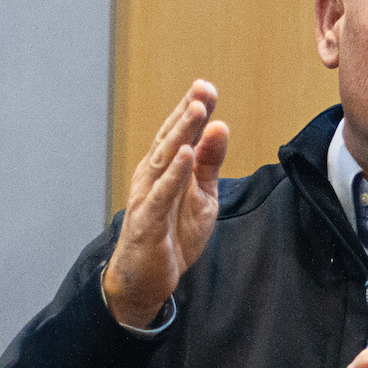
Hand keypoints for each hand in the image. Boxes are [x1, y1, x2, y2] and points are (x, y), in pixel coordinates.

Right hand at [103, 80, 230, 327]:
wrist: (147, 280)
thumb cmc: (171, 235)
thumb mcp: (201, 196)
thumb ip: (210, 163)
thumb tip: (220, 127)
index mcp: (165, 168)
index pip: (179, 133)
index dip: (191, 110)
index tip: (207, 87)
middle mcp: (151, 176)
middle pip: (170, 140)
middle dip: (187, 114)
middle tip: (203, 90)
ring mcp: (146, 197)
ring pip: (164, 160)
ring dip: (181, 134)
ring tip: (197, 111)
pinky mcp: (146, 221)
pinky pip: (160, 194)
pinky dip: (173, 175)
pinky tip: (185, 156)